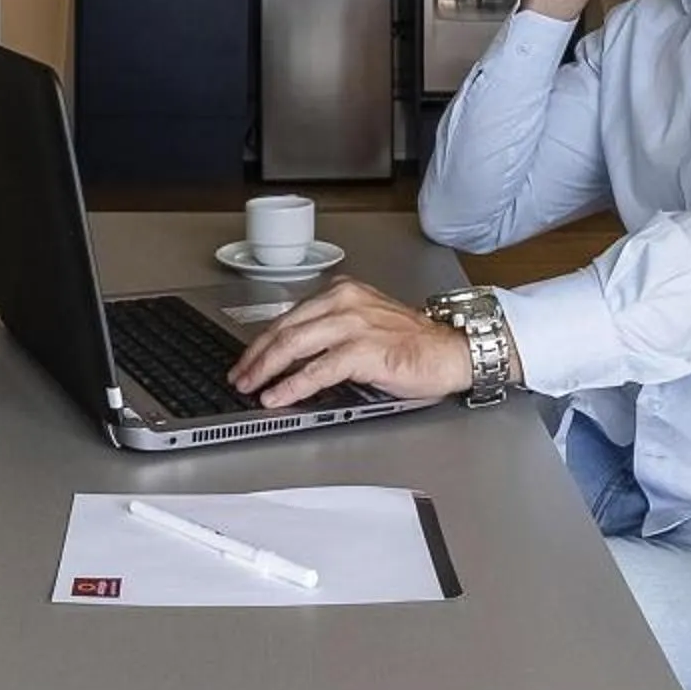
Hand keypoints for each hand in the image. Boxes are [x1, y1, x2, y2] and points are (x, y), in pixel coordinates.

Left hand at [228, 280, 472, 409]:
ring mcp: (354, 324)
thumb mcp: (364, 325)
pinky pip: (318, 369)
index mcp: (342, 293)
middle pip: (284, 328)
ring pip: (294, 344)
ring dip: (266, 369)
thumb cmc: (412, 343)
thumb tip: (291, 357)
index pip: (289, 316)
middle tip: (239, 376)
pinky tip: (279, 396)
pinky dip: (292, 385)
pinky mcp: (364, 350)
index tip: (246, 360)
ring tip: (250, 387)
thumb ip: (330, 331)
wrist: (451, 351)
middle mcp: (344, 302)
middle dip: (255, 356)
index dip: (262, 341)